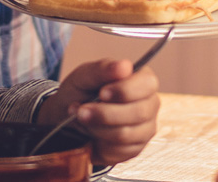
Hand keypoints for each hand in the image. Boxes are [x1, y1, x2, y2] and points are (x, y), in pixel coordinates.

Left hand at [38, 59, 159, 164]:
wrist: (67, 117)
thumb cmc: (81, 91)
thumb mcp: (85, 75)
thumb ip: (104, 68)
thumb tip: (125, 66)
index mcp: (143, 81)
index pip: (147, 84)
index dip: (125, 90)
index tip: (102, 92)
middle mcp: (150, 105)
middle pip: (138, 112)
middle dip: (105, 113)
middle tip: (81, 110)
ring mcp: (145, 130)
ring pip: (125, 134)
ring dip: (96, 128)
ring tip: (81, 118)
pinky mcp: (134, 150)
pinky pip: (117, 151)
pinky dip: (97, 142)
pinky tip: (89, 132)